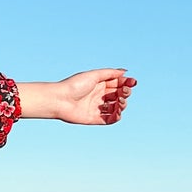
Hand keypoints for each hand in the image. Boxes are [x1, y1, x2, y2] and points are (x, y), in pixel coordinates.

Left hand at [16, 69, 134, 124]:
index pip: (117, 84)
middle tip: (124, 92)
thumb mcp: (94, 75)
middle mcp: (99, 95)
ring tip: (120, 102)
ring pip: (116, 107)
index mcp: (99, 84)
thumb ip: (110, 73)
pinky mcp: (94, 119)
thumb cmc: (74, 85)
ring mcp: (96, 107)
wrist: (59, 100)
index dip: (126, 83)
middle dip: (125, 93)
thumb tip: (125, 71)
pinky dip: (116, 117)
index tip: (133, 82)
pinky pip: (109, 119)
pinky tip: (118, 112)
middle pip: (118, 95)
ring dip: (123, 105)